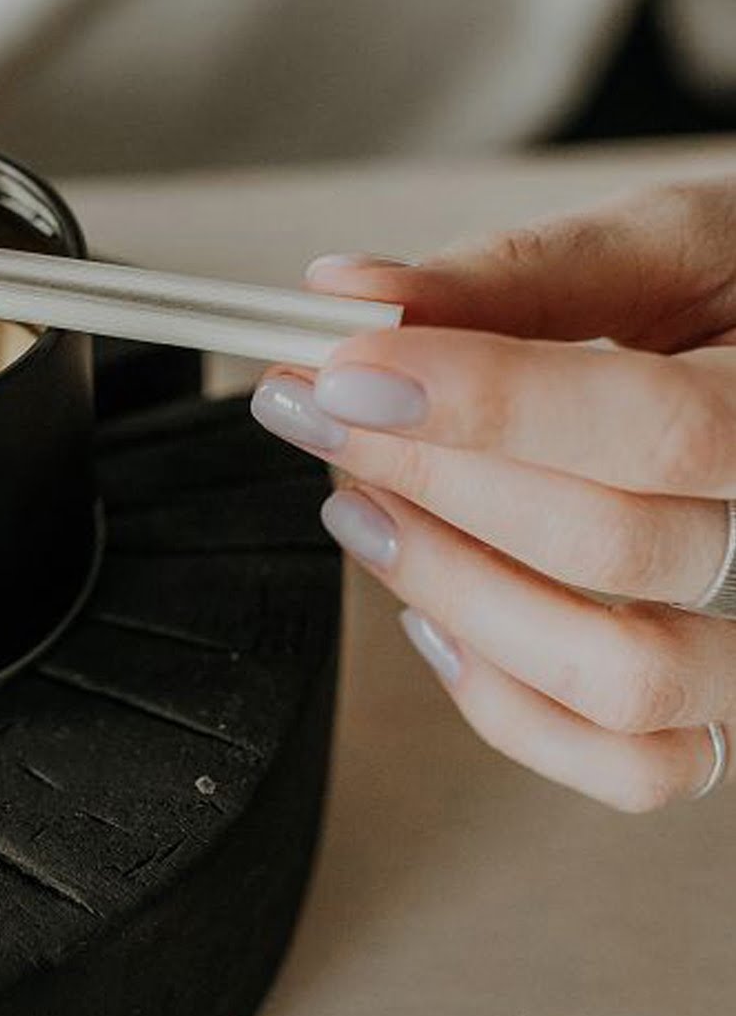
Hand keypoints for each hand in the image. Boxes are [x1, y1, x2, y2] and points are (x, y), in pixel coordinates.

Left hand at [250, 181, 735, 812]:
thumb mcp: (655, 247)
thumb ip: (514, 276)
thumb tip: (354, 294)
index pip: (659, 427)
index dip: (489, 405)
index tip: (348, 370)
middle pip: (613, 546)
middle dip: (431, 477)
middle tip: (319, 409)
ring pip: (619, 678)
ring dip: (455, 591)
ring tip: (360, 502)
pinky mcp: (706, 702)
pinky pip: (637, 768)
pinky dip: (511, 707)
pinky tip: (429, 615)